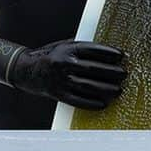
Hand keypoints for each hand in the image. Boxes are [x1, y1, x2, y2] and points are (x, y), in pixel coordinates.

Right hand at [7, 40, 126, 107]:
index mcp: (67, 49)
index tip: (121, 56)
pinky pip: (78, 100)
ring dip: (106, 89)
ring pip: (89, 86)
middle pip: (94, 69)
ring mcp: (61, 80)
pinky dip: (92, 103)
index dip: (109, 52)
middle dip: (112, 72)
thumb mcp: (64, 46)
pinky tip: (103, 104)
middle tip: (124, 74)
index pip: (93, 50)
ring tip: (119, 91)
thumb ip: (82, 48)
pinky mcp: (59, 94)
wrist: (27, 70)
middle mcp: (64, 64)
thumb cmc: (50, 56)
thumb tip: (108, 53)